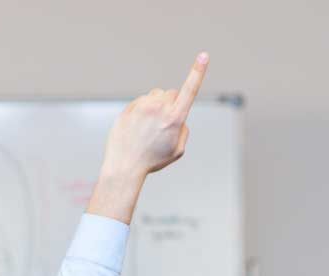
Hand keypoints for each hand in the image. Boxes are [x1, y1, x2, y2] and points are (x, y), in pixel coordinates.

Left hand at [87, 53, 208, 223]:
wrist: (124, 166)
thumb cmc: (152, 160)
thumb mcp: (177, 150)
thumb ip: (183, 129)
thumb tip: (178, 116)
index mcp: (174, 118)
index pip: (190, 90)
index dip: (198, 72)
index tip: (204, 55)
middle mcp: (159, 108)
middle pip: (172, 93)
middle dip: (172, 103)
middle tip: (163, 124)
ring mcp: (142, 106)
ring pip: (156, 95)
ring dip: (157, 105)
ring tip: (148, 127)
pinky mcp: (129, 107)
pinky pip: (142, 101)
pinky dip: (143, 110)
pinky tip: (138, 127)